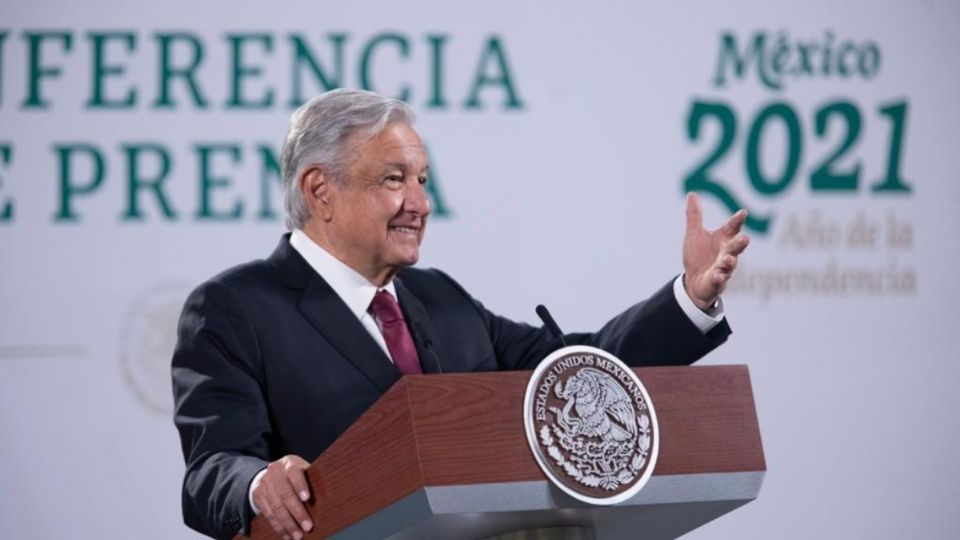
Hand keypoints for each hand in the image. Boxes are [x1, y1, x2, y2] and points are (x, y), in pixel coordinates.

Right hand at [251, 455, 312, 539]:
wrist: (272, 474)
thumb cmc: (295, 474)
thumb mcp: (303, 470)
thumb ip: (312, 480)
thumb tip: (329, 496)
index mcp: (290, 463)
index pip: (295, 473)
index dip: (301, 486)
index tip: (307, 498)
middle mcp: (275, 472)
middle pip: (285, 494)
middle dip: (297, 512)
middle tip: (307, 526)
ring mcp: (264, 483)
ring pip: (276, 507)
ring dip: (288, 524)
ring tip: (297, 535)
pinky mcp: (258, 495)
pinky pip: (268, 514)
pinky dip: (278, 526)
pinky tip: (286, 535)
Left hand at [682, 193, 749, 309]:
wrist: (693, 281)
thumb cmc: (698, 256)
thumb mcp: (694, 234)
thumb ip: (695, 216)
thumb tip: (692, 194)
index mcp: (722, 239)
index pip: (732, 228)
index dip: (737, 220)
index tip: (743, 213)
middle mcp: (726, 253)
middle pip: (735, 247)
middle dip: (740, 243)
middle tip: (745, 238)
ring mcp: (723, 268)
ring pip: (730, 264)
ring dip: (730, 262)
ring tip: (729, 259)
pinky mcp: (717, 281)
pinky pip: (719, 280)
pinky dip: (719, 278)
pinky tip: (718, 276)